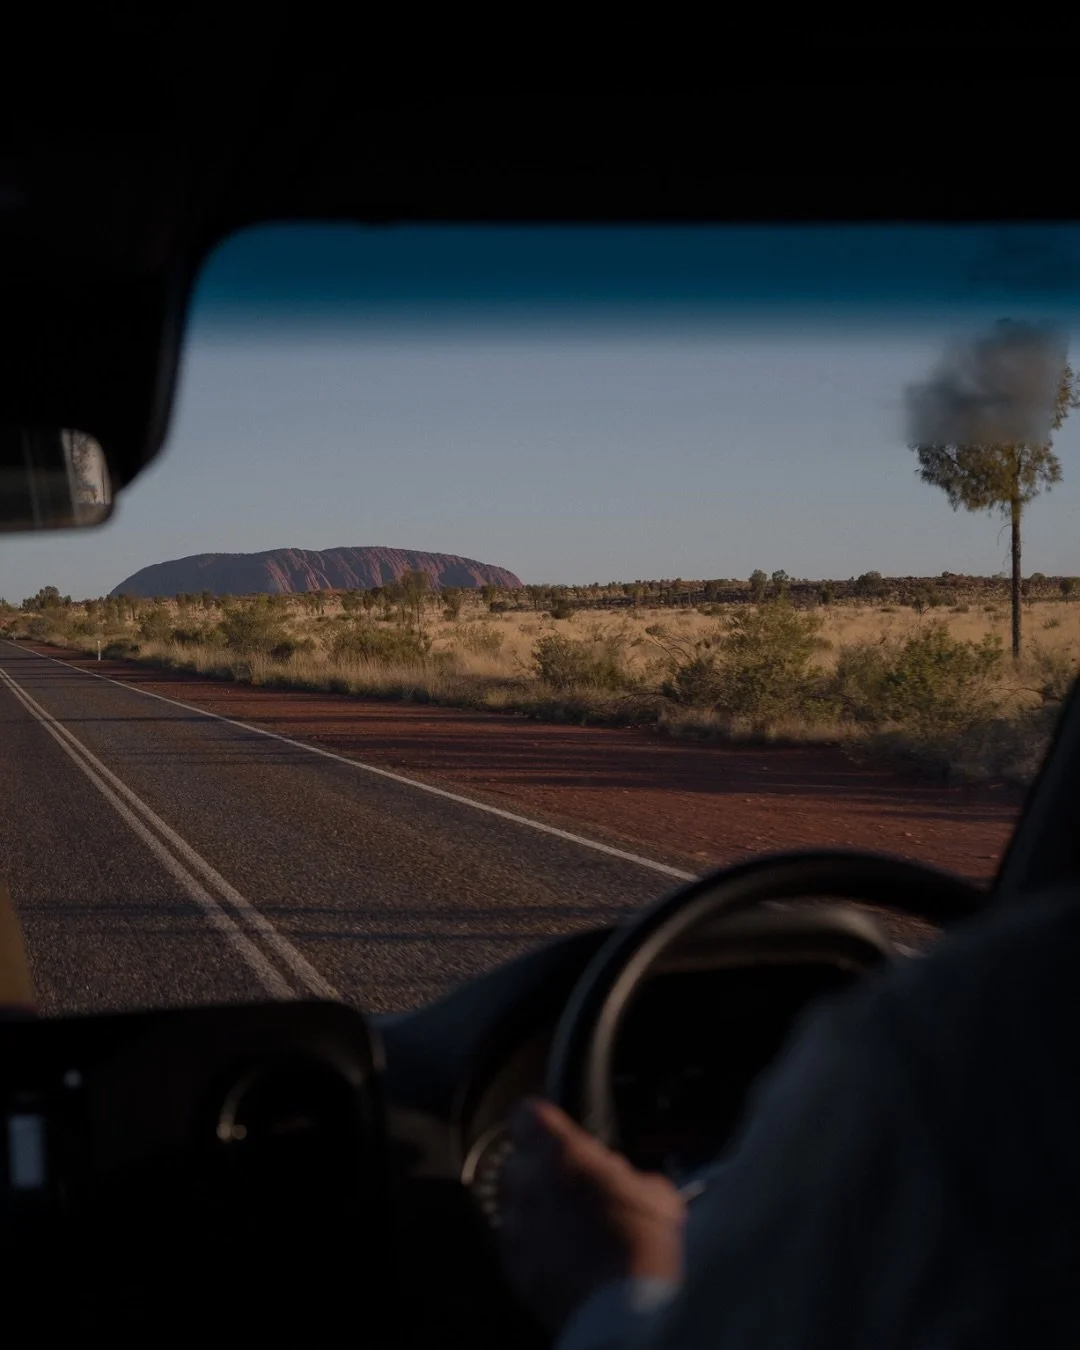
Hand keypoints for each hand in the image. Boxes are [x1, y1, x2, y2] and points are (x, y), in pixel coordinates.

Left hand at [499, 1098, 686, 1329]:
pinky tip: (566, 1260)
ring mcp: (517, 1230)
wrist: (628, 1315)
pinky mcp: (515, 1271)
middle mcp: (529, 1186)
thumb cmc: (645, 1250)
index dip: (541, 1123)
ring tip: (573, 1229)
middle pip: (518, 1162)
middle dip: (542, 1171)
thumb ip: (630, 1176)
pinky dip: (535, 1249)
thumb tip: (631, 1183)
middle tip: (576, 1187)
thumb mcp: (656, 1195)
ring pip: (516, 1206)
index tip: (554, 1130)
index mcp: (561, 1153)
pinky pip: (517, 1247)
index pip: (527, 1114)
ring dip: (538, 1212)